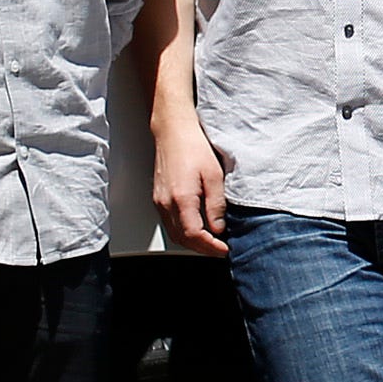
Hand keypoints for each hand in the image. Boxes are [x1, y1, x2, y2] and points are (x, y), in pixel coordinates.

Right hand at [152, 122, 230, 256]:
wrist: (173, 132)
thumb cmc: (193, 147)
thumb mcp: (214, 176)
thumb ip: (216, 205)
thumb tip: (218, 228)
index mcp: (181, 199)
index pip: (194, 235)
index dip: (210, 247)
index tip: (224, 249)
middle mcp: (166, 204)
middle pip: (182, 239)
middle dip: (202, 249)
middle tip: (220, 250)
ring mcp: (159, 202)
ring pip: (174, 234)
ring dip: (192, 242)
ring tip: (211, 242)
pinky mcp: (158, 198)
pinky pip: (170, 224)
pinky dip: (184, 232)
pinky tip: (197, 228)